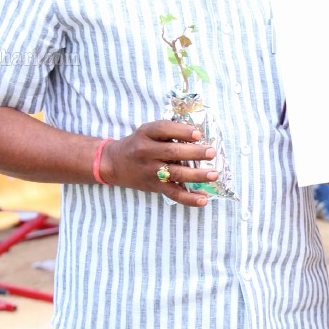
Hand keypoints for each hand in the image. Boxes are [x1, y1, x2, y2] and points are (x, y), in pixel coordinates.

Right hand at [100, 119, 217, 205]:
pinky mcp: (154, 186)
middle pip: (172, 151)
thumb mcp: (148, 132)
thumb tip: (200, 137)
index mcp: (146, 133)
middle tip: (211, 152)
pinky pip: (173, 194)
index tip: (198, 134)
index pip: (164, 129)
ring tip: (213, 174)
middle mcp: (146, 151)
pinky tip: (203, 199)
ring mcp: (150, 171)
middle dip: (194, 152)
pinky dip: (189, 198)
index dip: (182, 131)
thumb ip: (169, 132)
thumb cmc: (139, 144)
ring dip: (196, 175)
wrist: (114, 163)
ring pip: (175, 173)